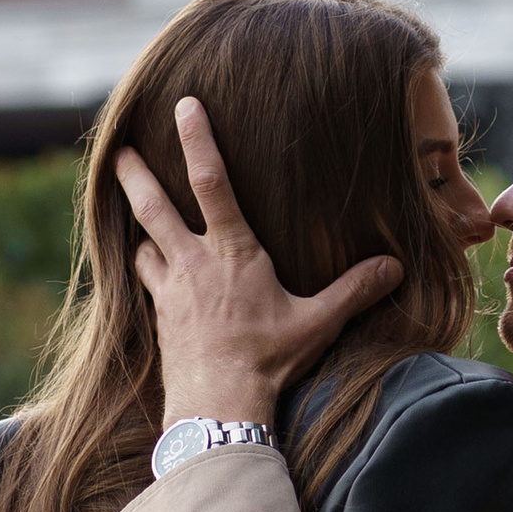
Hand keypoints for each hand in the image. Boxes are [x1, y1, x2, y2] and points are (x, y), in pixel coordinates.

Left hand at [115, 97, 401, 428]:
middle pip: (154, 207)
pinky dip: (142, 270)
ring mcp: (171, 292)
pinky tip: (146, 272)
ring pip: (142, 245)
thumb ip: (354, 291)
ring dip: (136, 227)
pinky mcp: (160, 320)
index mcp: (232, 252)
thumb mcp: (318, 323)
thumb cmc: (268, 360)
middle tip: (118, 151)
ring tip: (131, 215)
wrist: (217, 405)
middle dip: (136, 176)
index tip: (184, 106)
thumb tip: (394, 266)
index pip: (212, 183)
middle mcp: (194, 264)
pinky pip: (145, 284)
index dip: (197, 141)